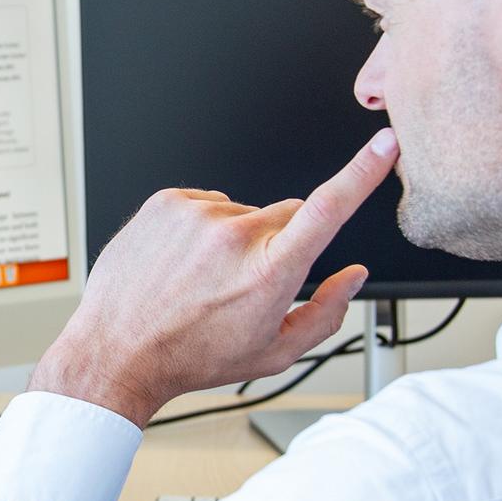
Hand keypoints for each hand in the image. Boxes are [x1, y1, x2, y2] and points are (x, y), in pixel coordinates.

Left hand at [30, 128, 399, 426]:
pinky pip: (208, 205)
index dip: (362, 172)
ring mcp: (199, 213)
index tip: (385, 143)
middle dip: (279, 242)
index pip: (328, 210)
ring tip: (202, 279)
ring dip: (235, 238)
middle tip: (245, 283)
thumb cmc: (195, 358)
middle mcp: (236, 235)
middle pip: (288, 215)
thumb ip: (328, 313)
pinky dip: (203, 230)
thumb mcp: (274, 354)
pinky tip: (183, 264)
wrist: (116, 351)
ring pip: (244, 213)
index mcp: (269, 272)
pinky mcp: (169, 201)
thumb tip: (354, 274)